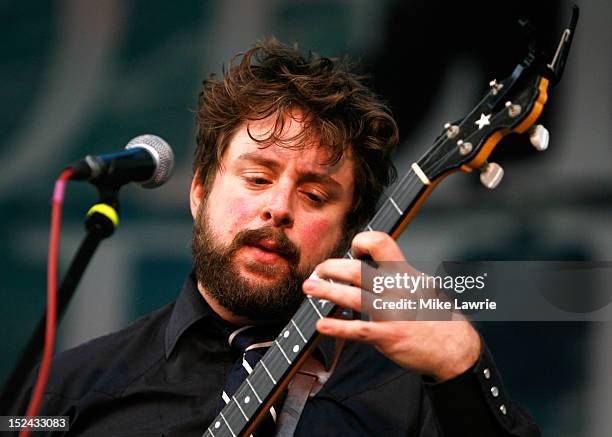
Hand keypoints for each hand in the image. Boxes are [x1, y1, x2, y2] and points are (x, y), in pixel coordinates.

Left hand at [303, 231, 481, 381]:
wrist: (454, 346)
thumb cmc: (432, 314)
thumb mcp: (420, 284)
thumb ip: (394, 275)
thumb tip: (364, 266)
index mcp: (405, 273)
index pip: (381, 243)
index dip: (362, 243)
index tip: (351, 252)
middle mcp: (398, 289)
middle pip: (357, 271)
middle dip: (331, 269)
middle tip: (317, 272)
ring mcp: (394, 313)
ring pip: (354, 298)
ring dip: (327, 292)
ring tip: (310, 289)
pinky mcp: (390, 336)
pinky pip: (359, 330)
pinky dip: (338, 327)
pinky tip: (322, 325)